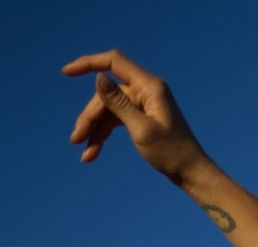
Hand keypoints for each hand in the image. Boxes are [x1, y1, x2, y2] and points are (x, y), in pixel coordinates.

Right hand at [61, 49, 208, 183]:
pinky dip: (103, 135)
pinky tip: (92, 153)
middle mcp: (146, 91)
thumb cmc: (172, 153)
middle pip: (106, 95)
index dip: (89, 64)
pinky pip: (115, 120)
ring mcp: (143, 105)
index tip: (66, 73)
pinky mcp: (141, 118)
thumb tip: (99, 78)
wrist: (191, 173)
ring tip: (85, 154)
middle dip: (89, 116)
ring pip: (108, 110)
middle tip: (75, 139)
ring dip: (94, 130)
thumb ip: (119, 103)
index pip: (114, 62)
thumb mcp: (141, 129)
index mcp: (150, 87)